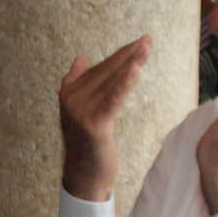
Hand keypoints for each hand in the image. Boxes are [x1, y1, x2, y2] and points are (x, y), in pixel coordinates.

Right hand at [57, 36, 153, 200]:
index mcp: (68, 92)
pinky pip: (113, 99)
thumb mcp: (80, 111)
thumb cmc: (87, 144)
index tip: (138, 43)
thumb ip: (78, 83)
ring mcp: (80, 111)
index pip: (99, 68)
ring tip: (146, 48)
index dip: (120, 55)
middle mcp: (71, 99)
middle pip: (106, 71)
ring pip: (111, 82)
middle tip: (148, 40)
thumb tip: (80, 58)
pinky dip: (124, 84)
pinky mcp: (93, 124)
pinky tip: (136, 70)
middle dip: (128, 55)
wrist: (84, 176)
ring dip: (131, 63)